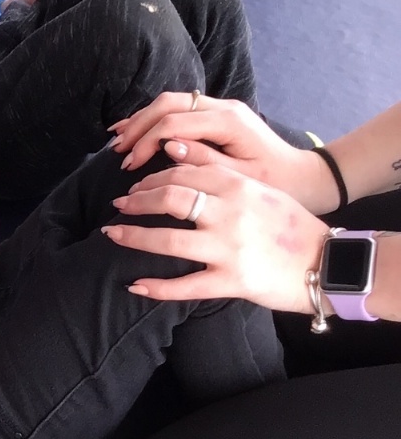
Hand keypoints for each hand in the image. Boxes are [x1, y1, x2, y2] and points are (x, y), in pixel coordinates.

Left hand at [102, 160, 327, 311]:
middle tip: (119, 205)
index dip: (152, 178)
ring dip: (134, 236)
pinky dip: (156, 287)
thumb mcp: (262, 189)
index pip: (183, 173)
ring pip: (168, 240)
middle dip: (137, 201)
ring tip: (112, 234)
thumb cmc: (291, 225)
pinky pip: (185, 286)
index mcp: (239, 186)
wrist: (325, 263)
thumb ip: (222, 173)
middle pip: (170, 199)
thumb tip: (175, 152)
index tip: (136, 186)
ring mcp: (229, 248)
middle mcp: (230, 214)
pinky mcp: (232, 281)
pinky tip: (135, 286)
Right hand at [109, 93, 336, 210]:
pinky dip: (155, 118)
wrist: (305, 177)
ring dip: (142, 119)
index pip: (174, 121)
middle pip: (168, 104)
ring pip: (171, 101)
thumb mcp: (240, 179)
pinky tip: (137, 130)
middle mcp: (224, 107)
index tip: (130, 165)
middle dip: (139, 126)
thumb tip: (168, 147)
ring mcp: (222, 107)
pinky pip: (179, 108)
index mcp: (229, 122)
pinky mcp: (219, 114)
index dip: (147, 141)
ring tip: (119, 140)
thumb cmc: (276, 184)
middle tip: (118, 151)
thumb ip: (204, 161)